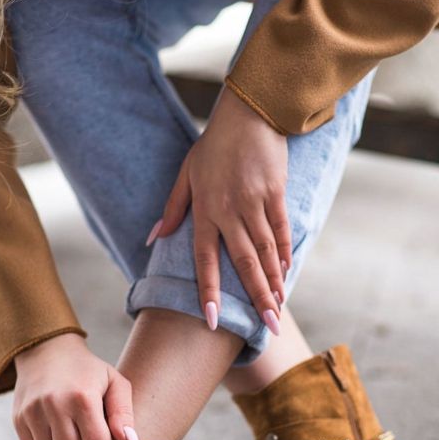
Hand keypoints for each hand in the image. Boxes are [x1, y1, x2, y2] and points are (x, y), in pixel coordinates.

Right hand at [12, 333, 138, 439]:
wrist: (46, 350)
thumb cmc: (89, 372)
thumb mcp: (115, 383)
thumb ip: (124, 414)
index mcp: (83, 400)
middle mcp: (55, 407)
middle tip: (89, 436)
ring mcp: (32, 414)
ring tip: (72, 432)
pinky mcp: (18, 420)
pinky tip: (56, 432)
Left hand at [149, 86, 290, 334]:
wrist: (248, 114)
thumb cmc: (213, 147)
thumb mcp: (185, 174)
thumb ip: (172, 209)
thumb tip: (153, 238)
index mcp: (204, 210)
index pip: (204, 260)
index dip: (208, 291)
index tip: (211, 320)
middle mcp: (229, 211)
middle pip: (243, 262)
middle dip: (255, 297)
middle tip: (267, 325)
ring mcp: (255, 203)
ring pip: (265, 251)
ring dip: (272, 282)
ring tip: (278, 308)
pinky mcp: (276, 194)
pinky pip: (281, 230)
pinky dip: (283, 253)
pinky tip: (286, 273)